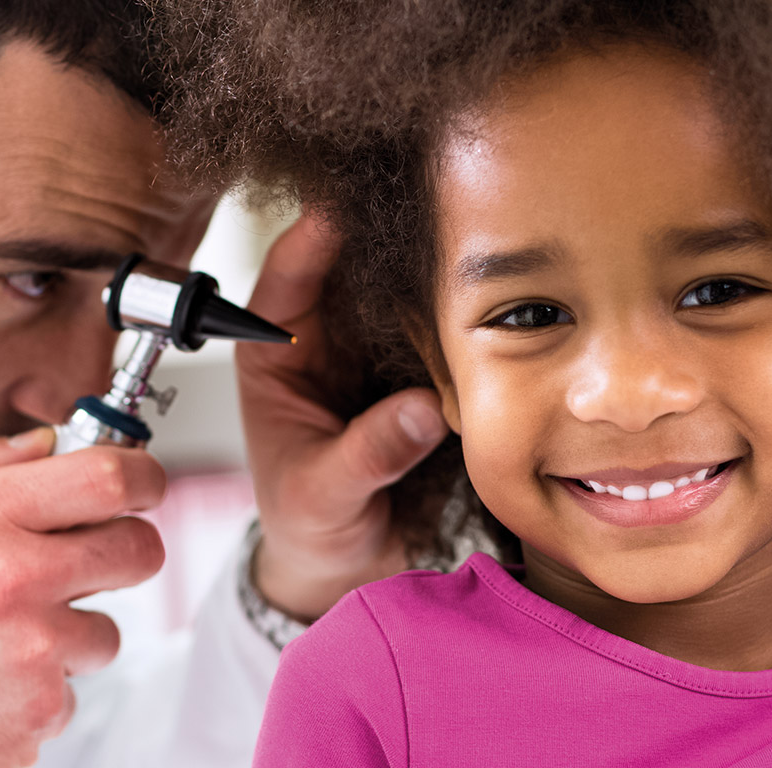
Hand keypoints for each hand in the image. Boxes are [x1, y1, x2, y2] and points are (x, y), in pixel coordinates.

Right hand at [0, 429, 165, 767]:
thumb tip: (42, 444)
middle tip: (97, 560)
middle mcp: (10, 577)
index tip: (143, 484)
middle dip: (127, 551)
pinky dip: (43, 687)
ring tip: (7, 639)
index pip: (104, 476)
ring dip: (72, 632)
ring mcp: (33, 646)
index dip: (142, 475)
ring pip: (107, 627)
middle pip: (137, 548)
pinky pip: (75, 686)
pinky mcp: (42, 706)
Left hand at [239, 216, 448, 621]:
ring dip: (431, 261)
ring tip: (471, 232)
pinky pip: (442, 320)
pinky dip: (465, 307)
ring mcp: (374, 346)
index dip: (314, 237)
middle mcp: (324, 337)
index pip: (285, 276)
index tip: (347, 207)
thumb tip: (424, 410)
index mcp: (274, 353)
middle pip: (350, 261)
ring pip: (400, 282)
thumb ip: (369, 454)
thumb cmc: (310, 526)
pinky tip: (497, 288)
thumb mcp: (325, 497)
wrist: (346, 565)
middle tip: (428, 198)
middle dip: (384, 229)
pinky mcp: (420, 363)